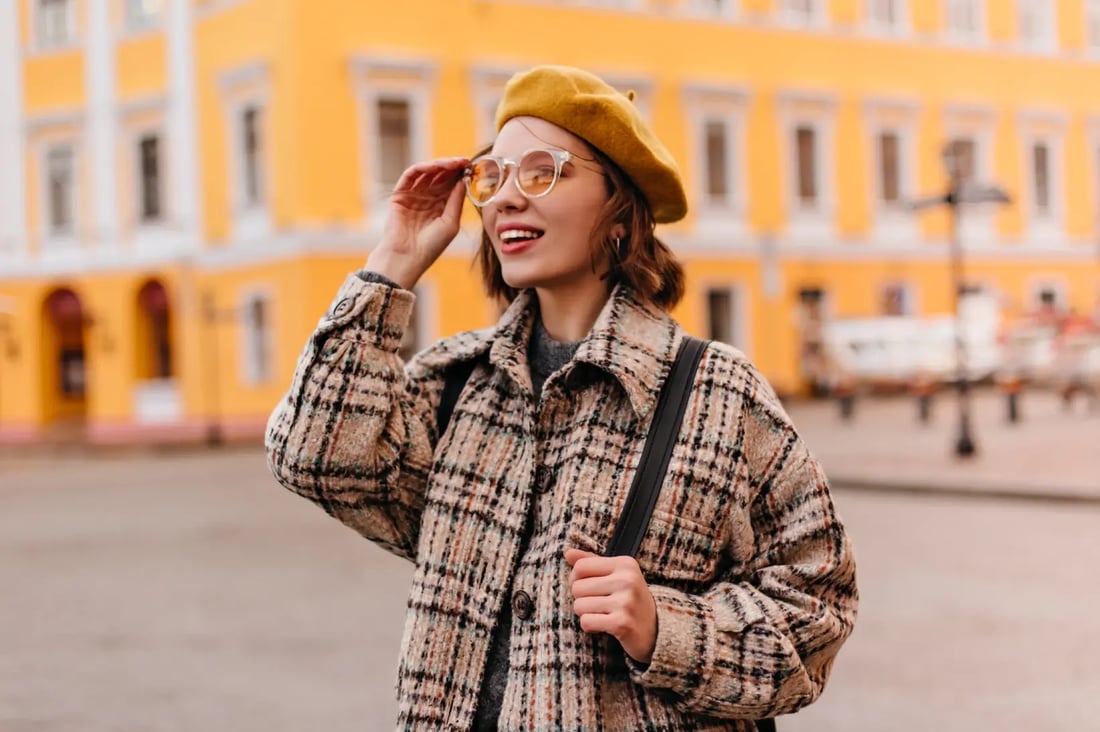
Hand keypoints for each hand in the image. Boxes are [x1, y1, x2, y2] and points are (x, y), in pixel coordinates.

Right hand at [366, 157, 468, 288]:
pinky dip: (423, 168)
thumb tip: (464, 179)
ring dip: (440, 165)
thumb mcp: (450, 222)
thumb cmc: (431, 246)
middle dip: (453, 167)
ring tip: (453, 163)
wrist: (407, 258)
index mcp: (441, 206)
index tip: (473, 166)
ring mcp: (414, 195)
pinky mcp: (400, 194)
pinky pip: (411, 175)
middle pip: (441, 176)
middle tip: (464, 161)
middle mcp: (428, 198)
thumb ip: (456, 200)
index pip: (452, 184)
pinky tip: (435, 166)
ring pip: (427, 173)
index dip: (461, 174)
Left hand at [565, 548, 657, 664]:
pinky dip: (590, 626)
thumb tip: (567, 553)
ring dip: (586, 614)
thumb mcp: (616, 575)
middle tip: (600, 604)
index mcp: (625, 564)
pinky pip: (586, 622)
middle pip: (577, 587)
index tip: (588, 587)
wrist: (655, 631)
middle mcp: (627, 580)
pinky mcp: (622, 623)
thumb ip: (592, 562)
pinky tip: (604, 625)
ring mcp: (625, 602)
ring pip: (579, 606)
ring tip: (603, 614)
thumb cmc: (630, 599)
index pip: (580, 567)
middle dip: (582, 599)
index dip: (576, 579)